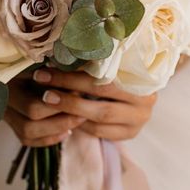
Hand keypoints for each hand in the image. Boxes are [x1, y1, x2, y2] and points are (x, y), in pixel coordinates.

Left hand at [5, 69, 156, 146]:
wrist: (138, 94)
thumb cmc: (119, 73)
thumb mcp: (110, 66)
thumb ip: (92, 64)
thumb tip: (56, 56)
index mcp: (141, 76)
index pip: (102, 76)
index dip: (73, 75)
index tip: (47, 71)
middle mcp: (145, 99)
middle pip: (101, 97)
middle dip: (69, 94)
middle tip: (44, 90)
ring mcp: (140, 119)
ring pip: (100, 117)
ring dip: (72, 110)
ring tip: (50, 102)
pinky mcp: (131, 133)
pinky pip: (100, 131)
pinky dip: (81, 124)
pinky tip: (66, 117)